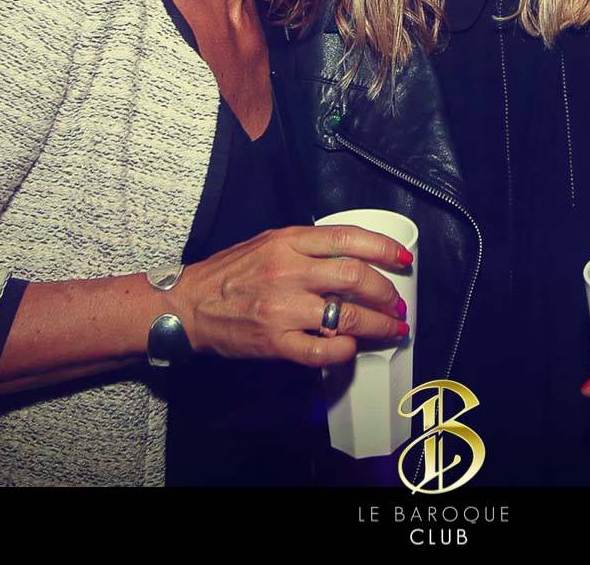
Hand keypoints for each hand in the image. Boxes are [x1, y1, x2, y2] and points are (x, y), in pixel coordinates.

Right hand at [168, 224, 410, 367]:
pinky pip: (323, 349)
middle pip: (356, 276)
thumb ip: (305, 246)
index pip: (348, 238)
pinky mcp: (275, 342)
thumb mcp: (266, 243)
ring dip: (378, 324)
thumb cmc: (228, 275)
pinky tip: (351, 348)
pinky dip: (345, 350)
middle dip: (386, 292)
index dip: (383, 248)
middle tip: (396, 303)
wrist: (187, 306)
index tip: (402, 260)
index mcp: (287, 242)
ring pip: (347, 315)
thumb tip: (352, 256)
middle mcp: (287, 271)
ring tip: (390, 328)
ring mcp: (282, 308)